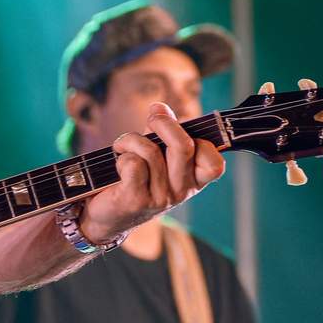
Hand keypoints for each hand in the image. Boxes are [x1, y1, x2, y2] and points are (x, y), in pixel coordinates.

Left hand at [74, 102, 225, 246]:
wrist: (107, 215)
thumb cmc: (135, 178)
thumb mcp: (156, 152)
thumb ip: (163, 130)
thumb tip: (159, 108)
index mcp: (193, 181)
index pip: (214, 163)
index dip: (201, 140)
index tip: (181, 128)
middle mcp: (180, 192)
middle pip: (183, 146)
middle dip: (164, 123)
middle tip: (152, 119)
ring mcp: (159, 199)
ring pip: (151, 152)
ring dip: (132, 140)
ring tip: (123, 146)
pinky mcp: (135, 201)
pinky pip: (133, 164)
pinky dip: (122, 156)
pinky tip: (118, 163)